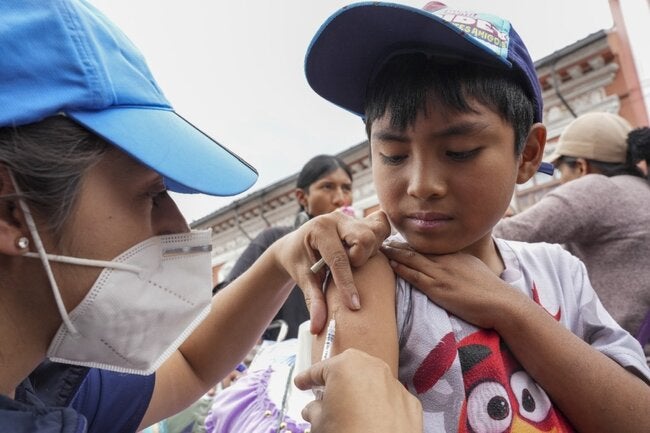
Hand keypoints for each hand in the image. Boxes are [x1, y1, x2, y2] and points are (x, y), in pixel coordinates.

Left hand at [275, 210, 389, 333]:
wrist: (295, 246)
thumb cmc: (298, 261)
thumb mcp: (303, 280)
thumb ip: (313, 301)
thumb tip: (319, 328)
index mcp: (319, 228)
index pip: (338, 258)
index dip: (347, 284)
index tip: (354, 306)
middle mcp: (337, 218)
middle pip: (364, 238)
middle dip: (359, 259)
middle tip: (348, 269)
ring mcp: (351, 217)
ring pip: (375, 232)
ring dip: (369, 251)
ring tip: (354, 261)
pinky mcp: (361, 220)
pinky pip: (380, 226)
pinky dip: (378, 240)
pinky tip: (366, 252)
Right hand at [294, 349, 422, 432]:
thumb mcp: (319, 424)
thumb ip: (314, 410)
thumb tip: (314, 410)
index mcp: (346, 366)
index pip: (320, 369)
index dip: (307, 378)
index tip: (301, 383)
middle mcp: (373, 368)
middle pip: (349, 369)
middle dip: (337, 382)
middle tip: (325, 397)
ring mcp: (395, 384)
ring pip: (372, 382)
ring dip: (361, 393)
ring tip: (350, 412)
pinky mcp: (411, 403)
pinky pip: (390, 399)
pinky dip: (381, 406)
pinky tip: (373, 422)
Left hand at [381, 242, 527, 329]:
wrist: (501, 303)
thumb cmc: (491, 291)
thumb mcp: (474, 270)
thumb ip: (460, 265)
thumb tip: (453, 266)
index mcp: (454, 255)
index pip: (427, 247)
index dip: (409, 243)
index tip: (396, 240)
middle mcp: (446, 261)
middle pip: (416, 249)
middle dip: (397, 244)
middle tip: (382, 239)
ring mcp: (441, 274)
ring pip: (412, 259)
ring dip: (394, 253)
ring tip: (380, 249)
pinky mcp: (438, 288)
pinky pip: (415, 276)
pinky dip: (401, 268)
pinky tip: (391, 264)